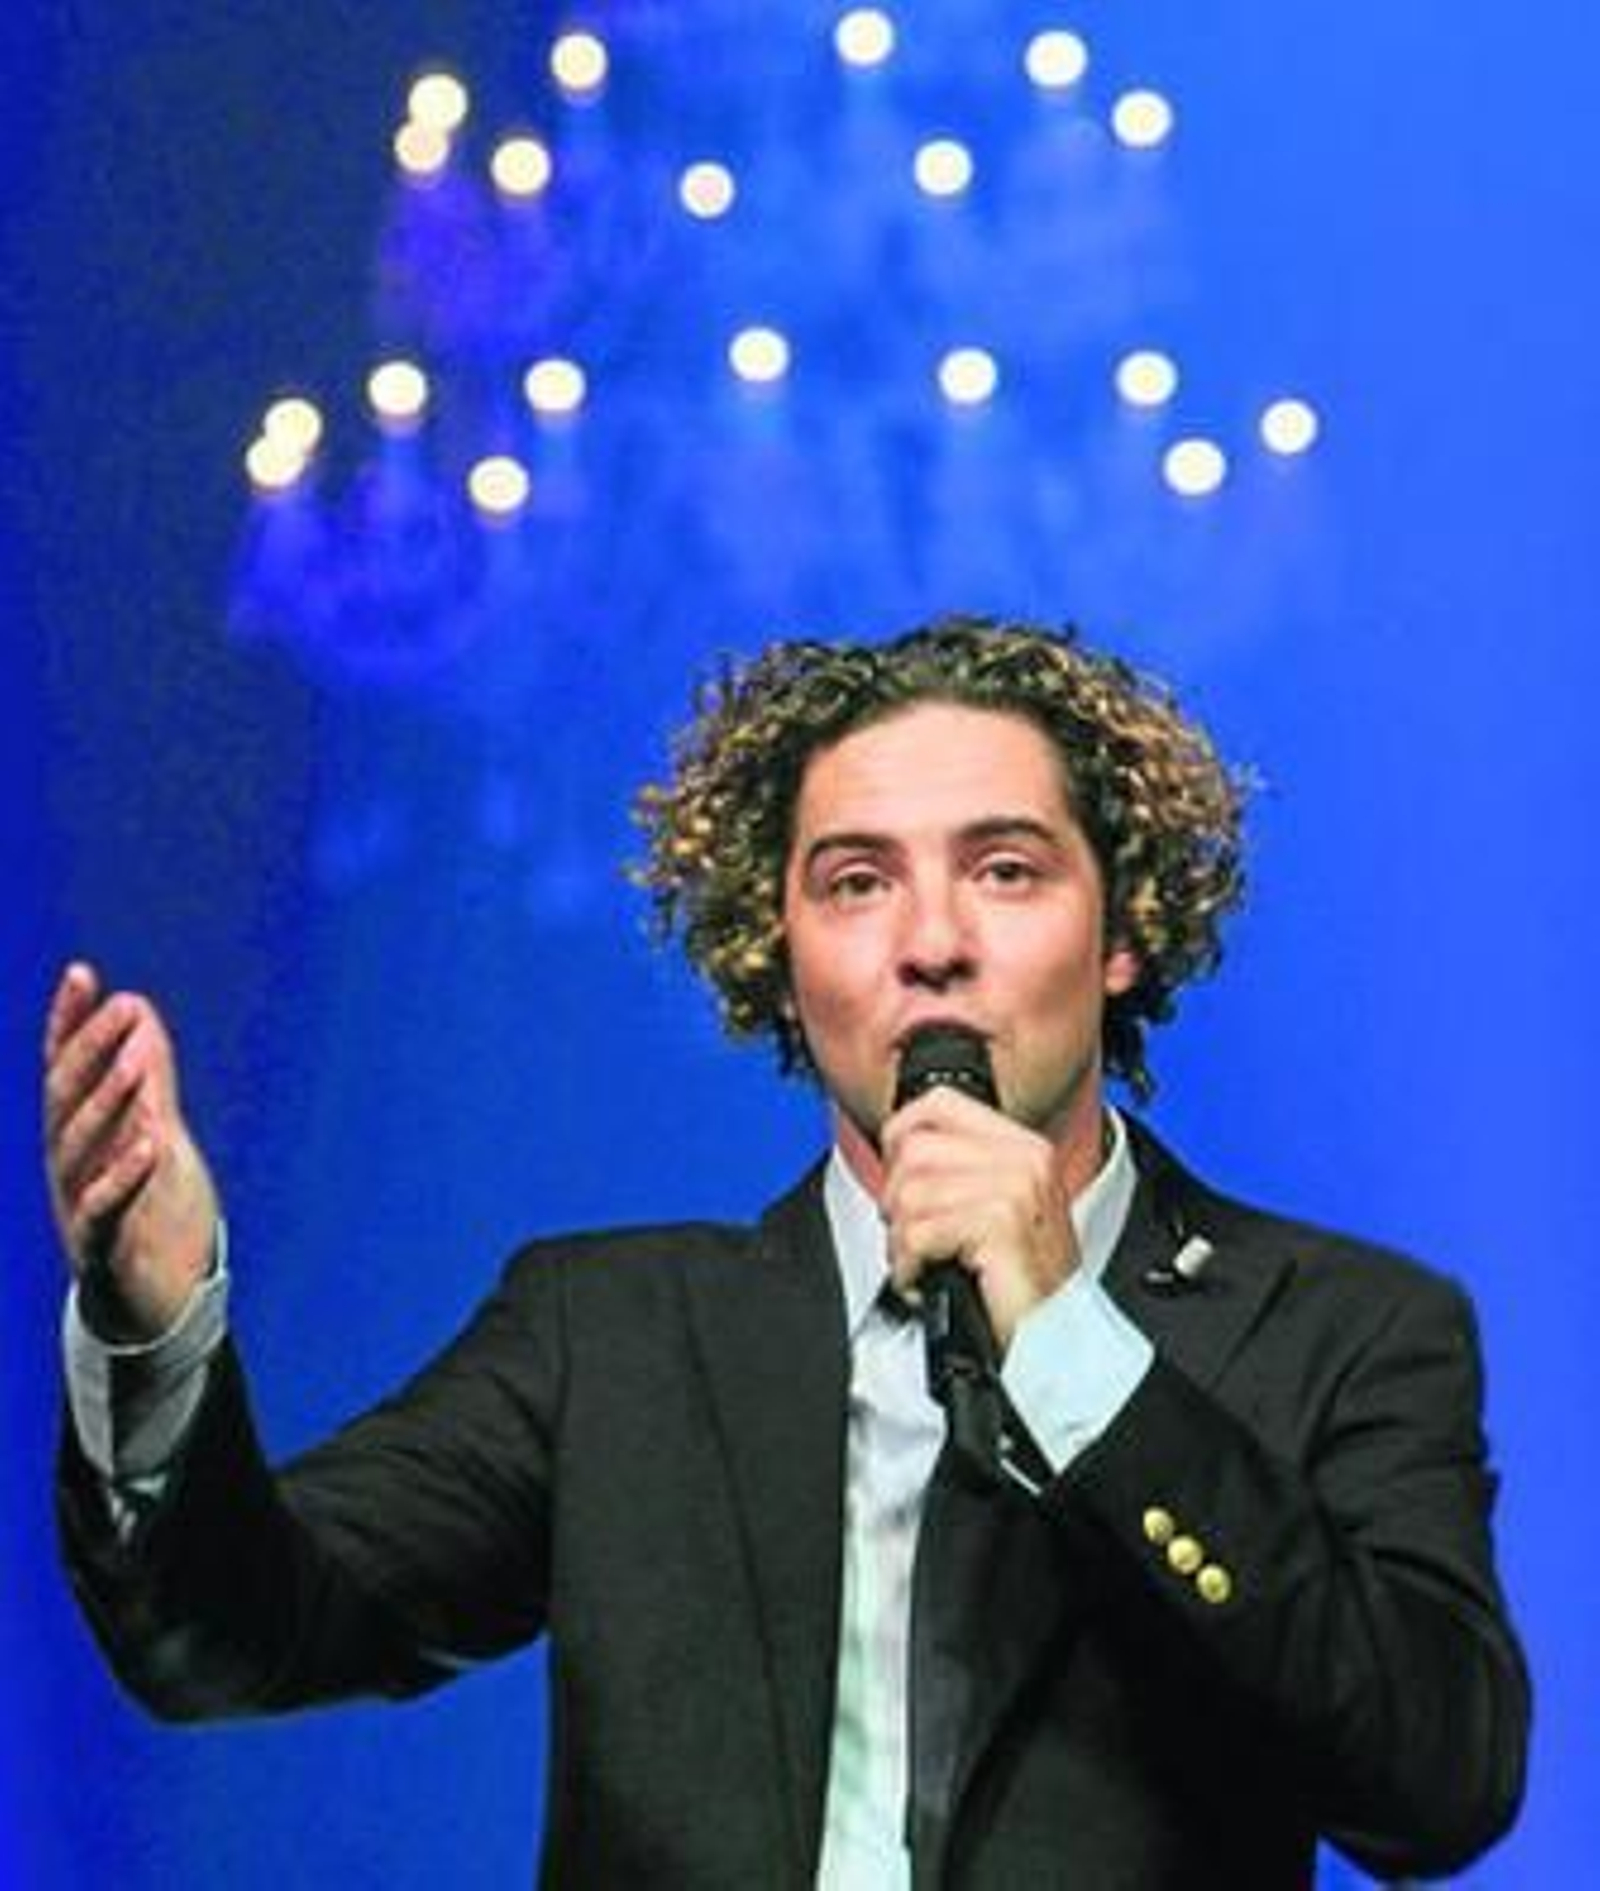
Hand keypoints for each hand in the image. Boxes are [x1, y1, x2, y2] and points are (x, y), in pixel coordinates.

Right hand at [43, 962, 219, 1340]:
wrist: (162, 1307)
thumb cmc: (156, 1216)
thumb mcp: (156, 1137)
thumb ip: (147, 1080)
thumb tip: (138, 1009)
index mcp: (80, 1137)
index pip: (66, 1070)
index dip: (70, 1024)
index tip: (82, 974)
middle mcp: (69, 1166)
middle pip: (67, 1101)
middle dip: (92, 1052)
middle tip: (124, 1010)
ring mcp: (78, 1206)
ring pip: (80, 1150)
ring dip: (109, 1104)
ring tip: (137, 1065)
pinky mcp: (101, 1250)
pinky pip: (104, 1210)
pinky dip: (124, 1175)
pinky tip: (149, 1143)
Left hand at [879, 1085, 1080, 1351]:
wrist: (1059, 1336)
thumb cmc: (1023, 1283)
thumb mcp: (999, 1209)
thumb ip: (961, 1170)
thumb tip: (897, 1151)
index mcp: (1024, 1146)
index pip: (939, 1102)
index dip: (900, 1133)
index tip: (897, 1176)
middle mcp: (1024, 1159)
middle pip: (913, 1149)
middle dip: (896, 1199)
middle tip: (914, 1237)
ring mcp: (1014, 1189)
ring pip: (909, 1193)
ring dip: (901, 1241)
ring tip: (924, 1264)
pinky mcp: (999, 1225)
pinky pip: (918, 1232)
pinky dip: (908, 1266)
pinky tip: (926, 1281)